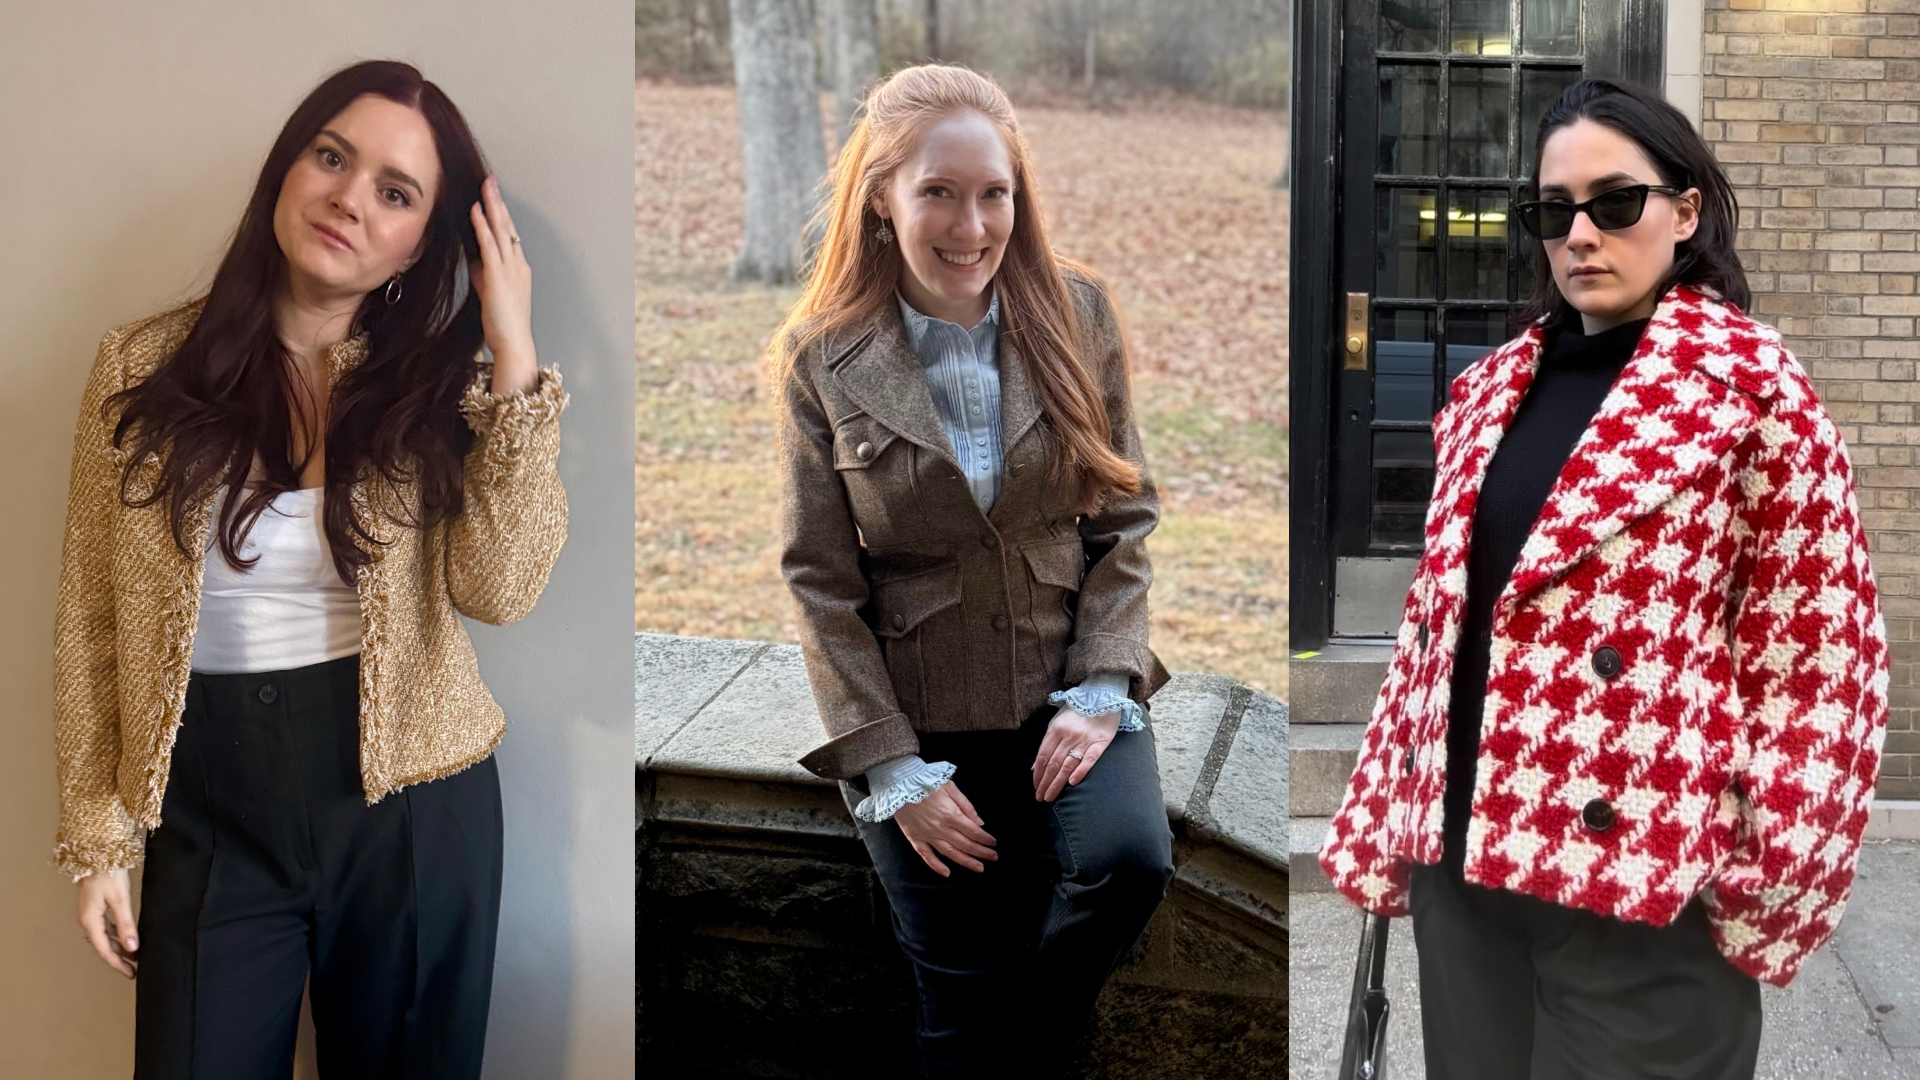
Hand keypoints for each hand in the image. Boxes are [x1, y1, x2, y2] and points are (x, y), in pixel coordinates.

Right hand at [77, 870, 137, 978]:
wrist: (97, 852)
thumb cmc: (108, 874)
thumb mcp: (120, 900)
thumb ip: (126, 924)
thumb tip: (133, 948)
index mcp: (91, 921)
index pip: (105, 949)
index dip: (118, 964)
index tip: (131, 974)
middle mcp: (88, 920)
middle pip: (104, 945)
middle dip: (119, 958)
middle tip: (135, 970)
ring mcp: (91, 913)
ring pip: (105, 936)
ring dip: (119, 947)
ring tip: (134, 956)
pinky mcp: (96, 906)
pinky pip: (106, 926)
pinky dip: (117, 934)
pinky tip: (127, 937)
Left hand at [469, 175, 536, 394]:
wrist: (514, 343)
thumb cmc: (502, 324)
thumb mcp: (490, 293)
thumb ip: (483, 273)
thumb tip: (473, 259)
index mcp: (518, 269)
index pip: (509, 235)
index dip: (500, 214)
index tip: (491, 196)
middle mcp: (518, 264)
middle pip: (508, 226)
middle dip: (498, 202)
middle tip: (490, 180)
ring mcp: (511, 269)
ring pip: (501, 230)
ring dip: (491, 206)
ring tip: (484, 186)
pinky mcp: (499, 275)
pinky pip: (490, 245)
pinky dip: (483, 226)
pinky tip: (476, 211)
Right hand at [892, 781, 996, 876]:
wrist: (899, 784)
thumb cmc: (926, 781)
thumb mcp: (950, 786)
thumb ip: (965, 805)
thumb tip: (979, 822)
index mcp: (951, 814)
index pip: (973, 831)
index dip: (985, 838)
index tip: (994, 843)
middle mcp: (941, 828)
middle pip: (965, 844)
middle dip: (981, 852)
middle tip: (993, 857)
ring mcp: (927, 835)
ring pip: (950, 853)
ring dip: (966, 861)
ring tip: (979, 868)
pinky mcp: (915, 838)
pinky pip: (926, 855)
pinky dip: (936, 866)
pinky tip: (946, 873)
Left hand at [1032, 706, 1120, 802]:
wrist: (1102, 697)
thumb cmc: (1077, 711)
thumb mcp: (1057, 722)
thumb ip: (1047, 743)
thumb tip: (1036, 766)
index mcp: (1055, 730)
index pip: (1043, 757)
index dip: (1038, 774)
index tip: (1035, 787)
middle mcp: (1068, 735)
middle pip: (1053, 764)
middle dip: (1045, 783)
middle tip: (1040, 798)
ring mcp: (1084, 739)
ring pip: (1067, 765)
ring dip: (1057, 783)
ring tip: (1050, 796)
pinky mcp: (1100, 743)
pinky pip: (1089, 759)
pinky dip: (1080, 771)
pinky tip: (1072, 783)